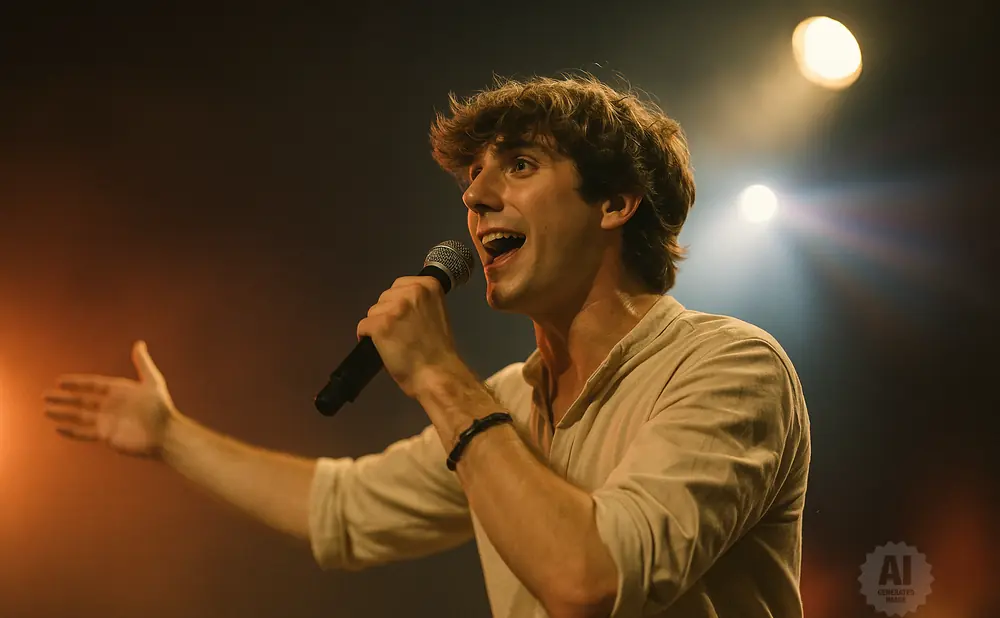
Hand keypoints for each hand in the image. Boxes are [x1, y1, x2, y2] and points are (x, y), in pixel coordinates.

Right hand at [42, 340, 177, 457]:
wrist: (165, 434)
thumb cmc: (161, 408)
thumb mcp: (152, 382)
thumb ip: (143, 363)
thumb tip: (139, 343)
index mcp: (119, 391)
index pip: (92, 385)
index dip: (76, 383)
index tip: (59, 382)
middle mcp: (111, 405)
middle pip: (82, 400)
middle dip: (63, 398)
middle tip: (45, 395)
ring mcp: (108, 421)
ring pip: (79, 416)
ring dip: (63, 414)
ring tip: (46, 411)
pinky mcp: (107, 436)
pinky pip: (85, 433)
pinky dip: (72, 432)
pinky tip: (58, 429)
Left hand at [356, 276, 462, 397]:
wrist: (437, 374)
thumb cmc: (438, 350)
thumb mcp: (436, 314)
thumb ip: (420, 304)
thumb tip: (399, 306)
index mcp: (429, 286)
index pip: (399, 285)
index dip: (399, 303)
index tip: (406, 318)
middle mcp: (412, 291)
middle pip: (384, 297)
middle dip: (388, 313)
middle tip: (400, 333)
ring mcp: (394, 308)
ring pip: (372, 312)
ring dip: (378, 326)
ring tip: (394, 343)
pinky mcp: (379, 325)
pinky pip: (363, 327)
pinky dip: (366, 338)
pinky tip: (381, 349)